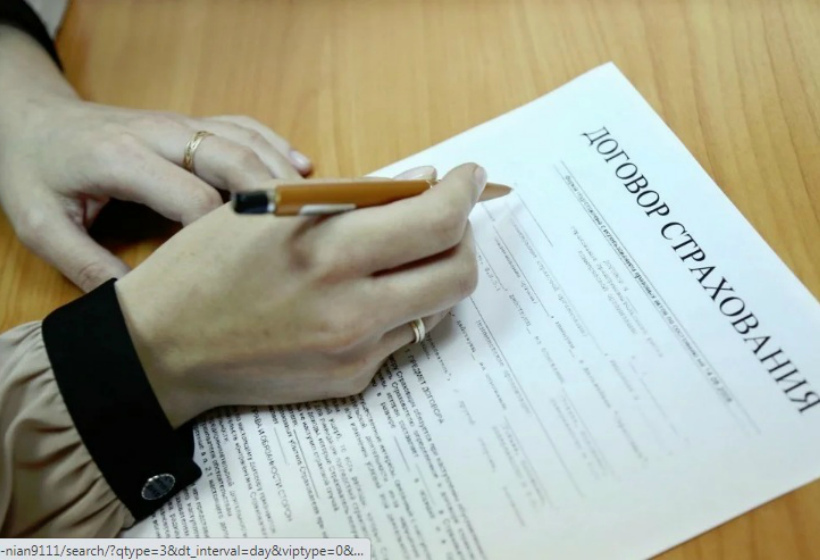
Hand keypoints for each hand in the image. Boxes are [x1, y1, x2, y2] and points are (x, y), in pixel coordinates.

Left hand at [0, 25, 310, 291]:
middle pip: (233, 160)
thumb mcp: (40, 225)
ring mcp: (179, 123)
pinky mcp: (190, 121)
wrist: (31, 119)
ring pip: (246, 141)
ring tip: (317, 212)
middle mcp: (159, 133)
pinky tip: (302, 170)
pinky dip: (276, 147)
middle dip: (272, 200)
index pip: (193, 198)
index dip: (224, 236)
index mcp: (120, 159)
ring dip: (282, 174)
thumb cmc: (35, 171)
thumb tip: (138, 305)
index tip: (246, 272)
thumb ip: (84, 265)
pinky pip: (244, 126)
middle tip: (307, 238)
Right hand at [115, 163, 485, 427]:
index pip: (435, 222)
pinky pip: (401, 337)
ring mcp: (354, 353)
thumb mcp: (268, 211)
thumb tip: (422, 185)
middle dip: (464, 237)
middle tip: (446, 219)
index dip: (464, 193)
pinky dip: (400, 307)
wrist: (162, 349)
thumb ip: (355, 197)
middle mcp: (350, 308)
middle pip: (459, 273)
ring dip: (436, 272)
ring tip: (406, 253)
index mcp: (326, 251)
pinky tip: (367, 295)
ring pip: (438, 308)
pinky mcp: (351, 381)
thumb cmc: (205, 266)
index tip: (467, 178)